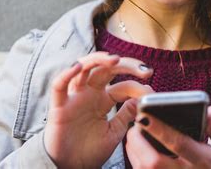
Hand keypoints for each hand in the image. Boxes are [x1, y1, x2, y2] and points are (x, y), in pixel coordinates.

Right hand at [44, 51, 153, 168]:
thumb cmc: (90, 151)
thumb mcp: (115, 132)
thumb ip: (126, 114)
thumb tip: (141, 96)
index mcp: (105, 100)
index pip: (124, 86)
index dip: (138, 87)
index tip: (151, 93)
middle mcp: (90, 93)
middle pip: (106, 69)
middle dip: (126, 64)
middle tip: (144, 68)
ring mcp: (74, 97)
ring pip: (83, 69)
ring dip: (98, 60)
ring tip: (115, 59)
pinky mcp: (59, 106)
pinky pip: (59, 86)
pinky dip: (66, 74)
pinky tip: (78, 66)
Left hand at [126, 106, 210, 168]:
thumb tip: (209, 111)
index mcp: (205, 161)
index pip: (178, 144)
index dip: (159, 129)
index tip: (145, 115)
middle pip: (153, 162)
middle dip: (138, 140)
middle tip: (135, 122)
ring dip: (134, 150)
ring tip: (134, 132)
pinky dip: (137, 161)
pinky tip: (138, 149)